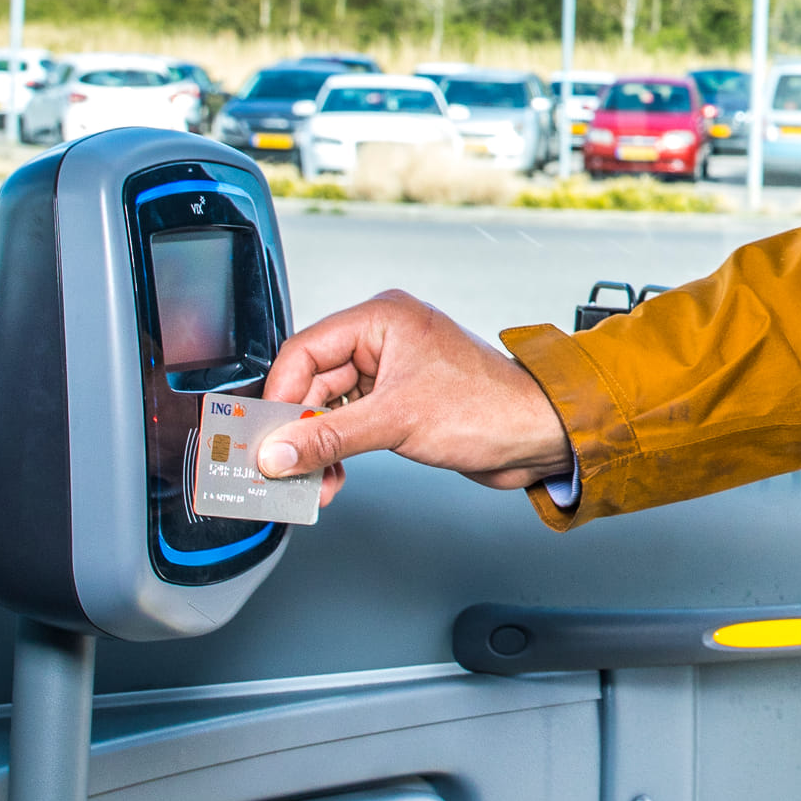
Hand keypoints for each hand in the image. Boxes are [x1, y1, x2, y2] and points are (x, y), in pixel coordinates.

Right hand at [256, 291, 574, 502]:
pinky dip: (336, 451)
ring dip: (316, 448)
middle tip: (279, 467)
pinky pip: (349, 424)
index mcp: (381, 319)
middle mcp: (383, 339)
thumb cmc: (490, 408)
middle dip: (297, 429)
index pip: (304, 351)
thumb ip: (328, 438)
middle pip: (311, 383)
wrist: (538, 436)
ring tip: (311, 481)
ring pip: (328, 409)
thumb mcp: (396, 421)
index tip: (262, 435)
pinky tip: (332, 477)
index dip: (279, 395)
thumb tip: (277, 451)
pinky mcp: (398, 403)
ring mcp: (391, 372)